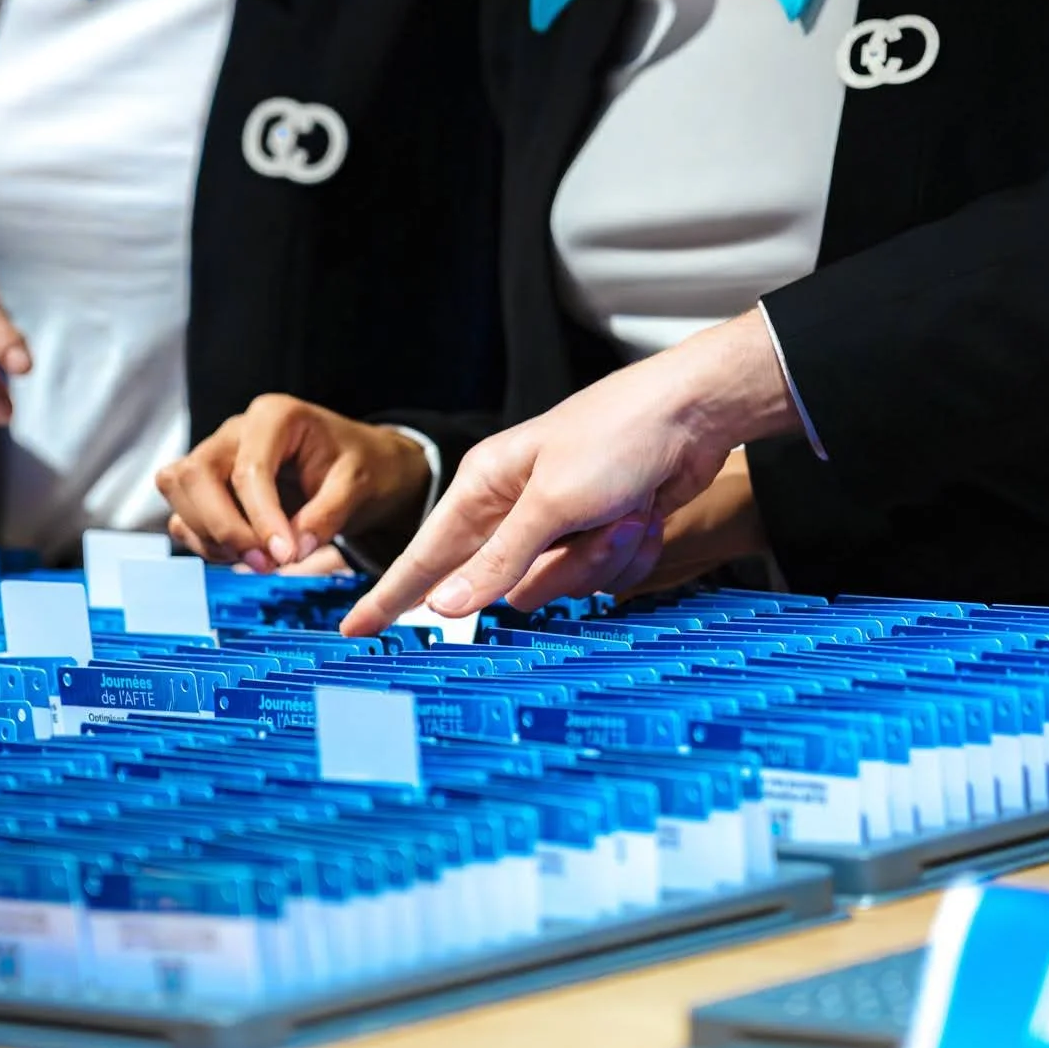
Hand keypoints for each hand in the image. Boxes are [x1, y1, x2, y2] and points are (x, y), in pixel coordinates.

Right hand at [158, 394, 431, 573]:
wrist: (364, 467)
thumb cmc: (362, 465)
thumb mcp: (359, 484)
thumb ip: (328, 514)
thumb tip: (293, 550)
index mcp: (274, 416)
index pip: (249, 470)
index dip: (262, 518)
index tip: (286, 556)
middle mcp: (237, 431)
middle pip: (196, 475)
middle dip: (223, 527)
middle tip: (266, 563)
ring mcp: (217, 456)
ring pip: (179, 491)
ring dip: (210, 535)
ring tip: (260, 559)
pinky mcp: (209, 486)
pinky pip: (184, 515)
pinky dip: (205, 542)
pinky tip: (245, 553)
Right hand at [341, 310, 800, 635]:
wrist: (694, 417)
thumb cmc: (617, 436)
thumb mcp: (552, 501)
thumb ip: (499, 560)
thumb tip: (445, 605)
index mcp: (485, 488)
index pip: (424, 556)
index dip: (389, 597)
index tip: (354, 631)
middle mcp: (516, 510)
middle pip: (510, 586)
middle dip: (561, 565)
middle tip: (593, 525)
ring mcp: (560, 528)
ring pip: (562, 588)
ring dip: (603, 556)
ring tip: (626, 510)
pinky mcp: (600, 538)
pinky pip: (602, 580)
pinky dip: (630, 554)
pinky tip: (645, 515)